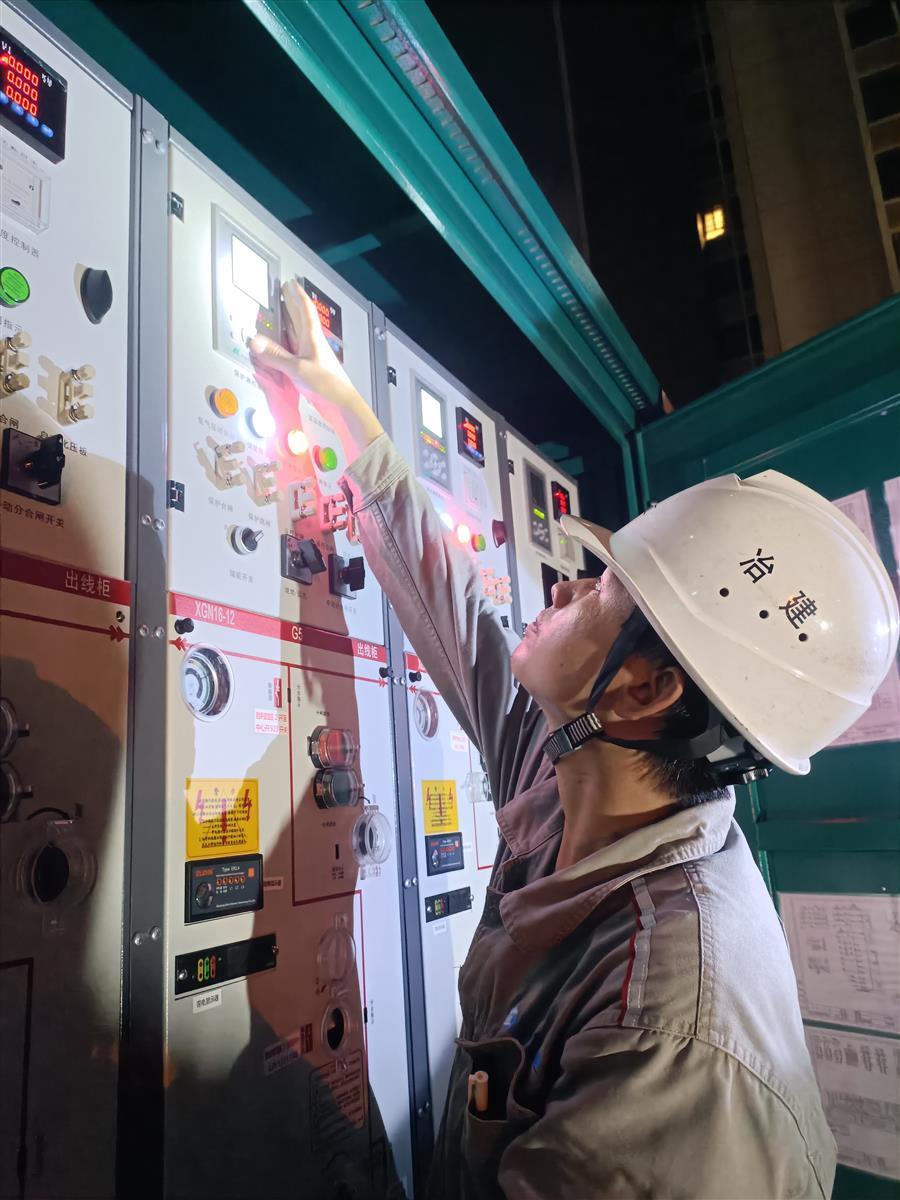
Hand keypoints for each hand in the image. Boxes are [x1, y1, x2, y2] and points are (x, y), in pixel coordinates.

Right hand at [250, 278, 382, 460]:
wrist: (342, 405)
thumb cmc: (327, 385)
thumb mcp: (298, 369)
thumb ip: (276, 356)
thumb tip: (256, 342)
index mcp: (312, 338)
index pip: (304, 310)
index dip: (297, 296)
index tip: (290, 283)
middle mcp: (312, 344)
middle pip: (300, 318)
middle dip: (292, 303)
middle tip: (283, 290)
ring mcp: (311, 355)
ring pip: (298, 332)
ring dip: (289, 320)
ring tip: (281, 309)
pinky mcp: (309, 367)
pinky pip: (294, 348)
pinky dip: (287, 341)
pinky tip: (282, 341)